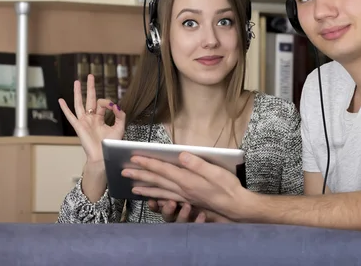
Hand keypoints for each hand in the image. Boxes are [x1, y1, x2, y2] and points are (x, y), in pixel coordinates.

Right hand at [58, 74, 124, 162]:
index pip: (102, 105)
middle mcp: (91, 118)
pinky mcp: (78, 126)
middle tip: (91, 76)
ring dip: (78, 92)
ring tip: (77, 81)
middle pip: (90, 99)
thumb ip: (120, 115)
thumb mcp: (120, 127)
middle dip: (90, 87)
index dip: (108, 103)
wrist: (104, 156)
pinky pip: (70, 116)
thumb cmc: (111, 145)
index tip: (114, 107)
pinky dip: (65, 108)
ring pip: (79, 104)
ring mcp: (84, 122)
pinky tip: (61, 100)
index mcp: (100, 119)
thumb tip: (116, 105)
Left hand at [127, 153, 251, 220]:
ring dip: (145, 187)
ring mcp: (184, 197)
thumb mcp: (215, 171)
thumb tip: (181, 155)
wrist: (235, 206)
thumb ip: (197, 164)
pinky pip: (168, 199)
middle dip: (140, 174)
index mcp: (188, 180)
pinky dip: (157, 197)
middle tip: (125, 171)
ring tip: (132, 186)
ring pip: (160, 191)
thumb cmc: (228, 187)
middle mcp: (183, 189)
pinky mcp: (188, 201)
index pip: (163, 169)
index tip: (134, 157)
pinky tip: (152, 198)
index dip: (148, 162)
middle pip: (158, 180)